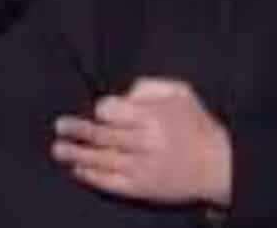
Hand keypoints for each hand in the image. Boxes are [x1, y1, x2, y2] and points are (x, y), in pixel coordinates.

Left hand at [50, 77, 232, 206]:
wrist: (218, 167)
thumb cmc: (197, 126)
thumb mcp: (180, 93)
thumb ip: (150, 87)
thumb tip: (124, 94)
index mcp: (155, 118)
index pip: (116, 111)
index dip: (103, 109)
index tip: (98, 109)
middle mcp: (146, 144)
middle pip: (104, 136)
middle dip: (78, 130)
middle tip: (60, 125)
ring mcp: (142, 169)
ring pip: (102, 160)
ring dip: (77, 154)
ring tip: (58, 149)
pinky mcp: (142, 189)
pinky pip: (111, 183)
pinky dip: (92, 176)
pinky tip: (78, 170)